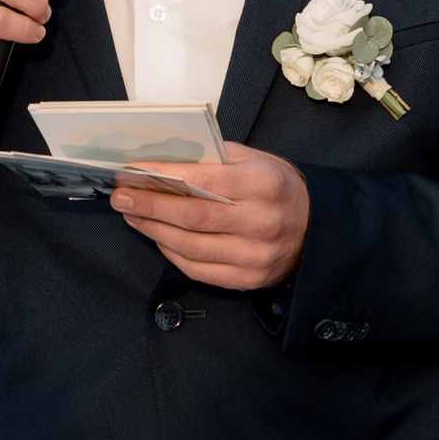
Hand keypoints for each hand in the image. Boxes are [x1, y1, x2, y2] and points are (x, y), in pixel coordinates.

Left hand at [111, 142, 309, 292]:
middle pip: (193, 216)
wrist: (316, 228)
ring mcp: (256, 255)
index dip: (164, 177)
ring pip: (191, 246)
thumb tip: (165, 162)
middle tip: (121, 196)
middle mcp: (262, 222)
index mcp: (265, 184)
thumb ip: (216, 160)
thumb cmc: (279, 189)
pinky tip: (157, 236)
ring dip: (154, 229)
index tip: (133, 171)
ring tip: (133, 215)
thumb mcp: (257, 161)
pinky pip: (198, 269)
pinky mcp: (248, 279)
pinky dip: (171, 252)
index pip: (205, 180)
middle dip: (150, 205)